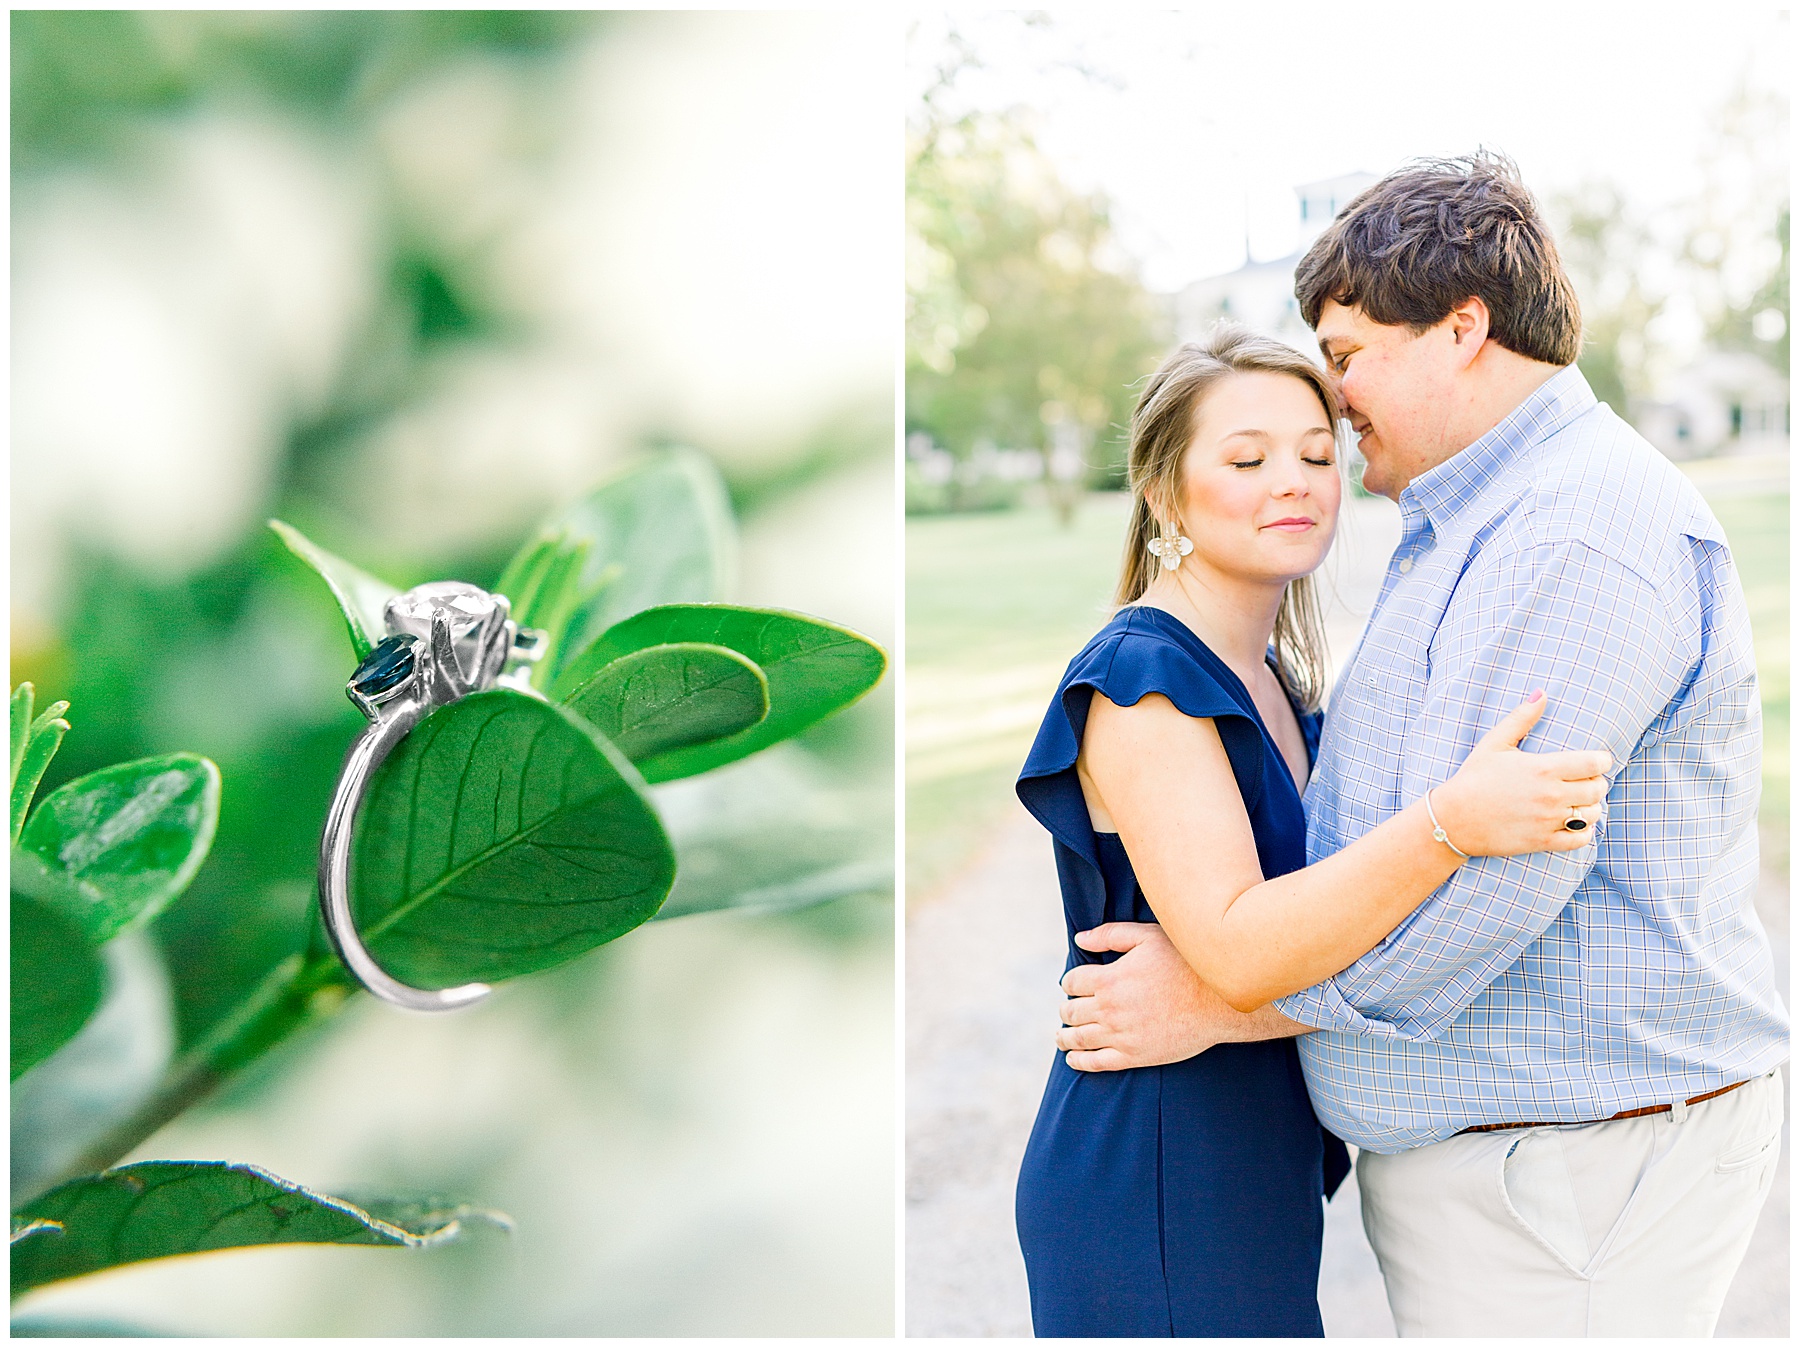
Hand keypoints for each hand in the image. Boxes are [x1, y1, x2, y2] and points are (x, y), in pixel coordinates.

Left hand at [1055, 922, 1244, 1069]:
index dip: (1070, 982)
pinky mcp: (1134, 1056)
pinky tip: (1073, 1058)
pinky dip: (1079, 1061)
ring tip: (1061, 1035)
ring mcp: (1120, 1035)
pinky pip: (1097, 1062)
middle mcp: (1109, 1008)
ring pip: (1078, 1038)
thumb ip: (1110, 935)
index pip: (1071, 982)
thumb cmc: (1185, 963)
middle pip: (1070, 1011)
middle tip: (1067, 1009)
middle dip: (1066, 1009)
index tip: (1074, 985)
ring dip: (1064, 1036)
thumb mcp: (1148, 937)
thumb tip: (1079, 939)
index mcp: (1109, 978)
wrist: (1218, 1002)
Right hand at [1432, 691, 1612, 857]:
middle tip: (1584, 781)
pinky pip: (1581, 839)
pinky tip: (1574, 823)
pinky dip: (1584, 831)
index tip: (1596, 761)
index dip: (1602, 761)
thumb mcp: (1494, 744)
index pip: (1595, 764)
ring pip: (1592, 814)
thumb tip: (1541, 693)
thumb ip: (1521, 718)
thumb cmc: (1473, 778)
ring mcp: (1548, 821)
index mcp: (1543, 768)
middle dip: (1596, 783)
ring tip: (1577, 802)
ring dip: (1590, 806)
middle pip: (1597, 789)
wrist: (1453, 819)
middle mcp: (1550, 795)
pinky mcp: (1543, 841)